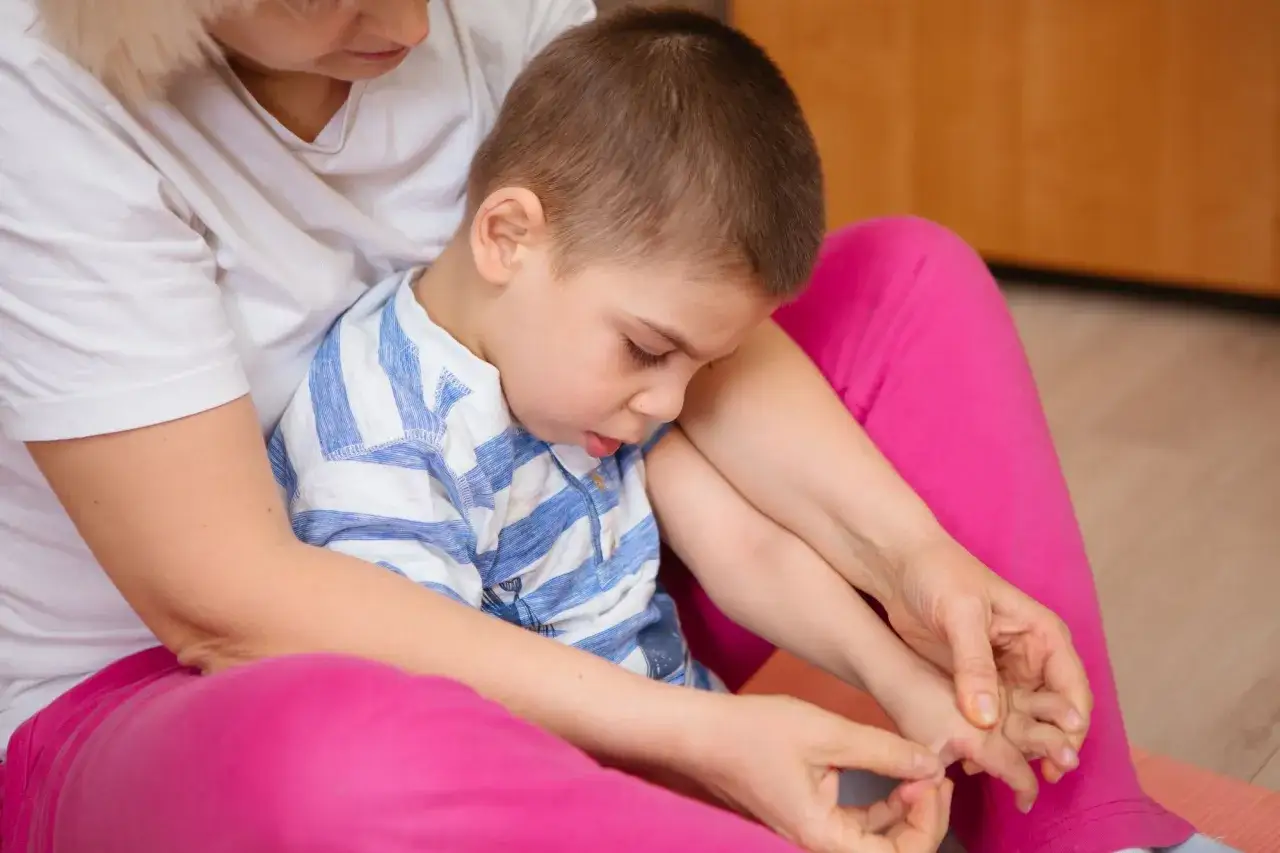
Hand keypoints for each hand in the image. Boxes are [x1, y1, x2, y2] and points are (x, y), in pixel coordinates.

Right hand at [677, 693, 952, 852]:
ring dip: (907, 810)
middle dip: (924, 816)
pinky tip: (896, 774)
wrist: (701, 731)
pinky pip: (858, 821)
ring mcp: (814, 831)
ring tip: (922, 771)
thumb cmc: (752, 732)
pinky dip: (883, 803)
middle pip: (892, 851)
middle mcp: (819, 842)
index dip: (928, 821)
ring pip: (878, 838)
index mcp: (823, 837)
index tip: (933, 779)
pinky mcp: (810, 815)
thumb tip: (931, 765)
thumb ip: (884, 752)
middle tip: (937, 775)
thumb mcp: (827, 734)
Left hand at [882, 535, 1091, 779]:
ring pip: (1021, 724)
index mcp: (1042, 635)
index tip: (1059, 757)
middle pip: (1050, 715)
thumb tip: (985, 719)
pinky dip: (984, 742)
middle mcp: (1030, 660)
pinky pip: (989, 723)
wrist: (897, 565)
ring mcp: (1002, 676)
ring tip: (991, 771)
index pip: (1072, 689)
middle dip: (1043, 746)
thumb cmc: (938, 574)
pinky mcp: (974, 686)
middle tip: (1030, 777)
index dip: (1071, 727)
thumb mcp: (960, 615)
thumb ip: (974, 665)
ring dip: (1011, 750)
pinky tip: (969, 761)